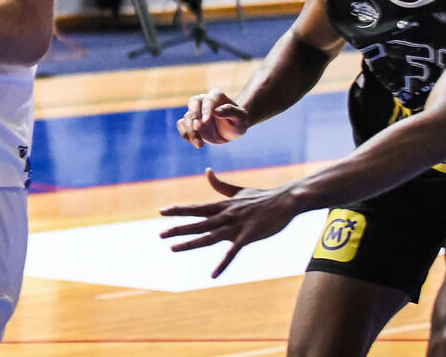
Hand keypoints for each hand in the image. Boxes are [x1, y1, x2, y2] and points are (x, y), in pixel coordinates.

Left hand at [160, 169, 301, 277]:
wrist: (285, 200)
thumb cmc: (262, 196)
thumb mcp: (238, 190)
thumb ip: (220, 185)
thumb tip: (207, 171)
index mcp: (223, 206)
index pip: (196, 209)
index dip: (179, 210)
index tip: (162, 212)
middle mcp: (225, 216)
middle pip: (197, 223)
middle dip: (178, 228)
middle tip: (160, 234)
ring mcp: (236, 226)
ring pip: (208, 237)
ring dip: (190, 243)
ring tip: (173, 248)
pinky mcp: (248, 236)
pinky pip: (232, 253)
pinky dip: (222, 264)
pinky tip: (213, 275)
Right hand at [176, 89, 249, 147]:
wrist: (232, 129)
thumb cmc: (238, 121)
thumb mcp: (240, 118)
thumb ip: (230, 112)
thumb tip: (216, 111)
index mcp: (216, 96)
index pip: (208, 100)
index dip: (205, 110)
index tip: (205, 122)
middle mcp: (204, 101)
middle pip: (193, 102)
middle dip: (194, 115)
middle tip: (198, 128)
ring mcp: (197, 112)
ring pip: (187, 116)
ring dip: (190, 130)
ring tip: (199, 144)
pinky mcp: (191, 122)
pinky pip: (181, 124)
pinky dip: (185, 133)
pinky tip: (195, 142)